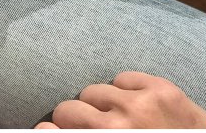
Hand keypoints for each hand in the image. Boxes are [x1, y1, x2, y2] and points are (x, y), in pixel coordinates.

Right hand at [35, 71, 205, 128]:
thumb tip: (47, 128)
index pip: (51, 132)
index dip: (44, 129)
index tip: (44, 128)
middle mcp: (118, 129)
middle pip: (68, 109)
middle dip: (72, 117)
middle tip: (87, 124)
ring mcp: (140, 107)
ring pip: (93, 90)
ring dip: (101, 104)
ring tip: (117, 115)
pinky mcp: (161, 89)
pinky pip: (122, 77)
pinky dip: (125, 90)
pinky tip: (138, 105)